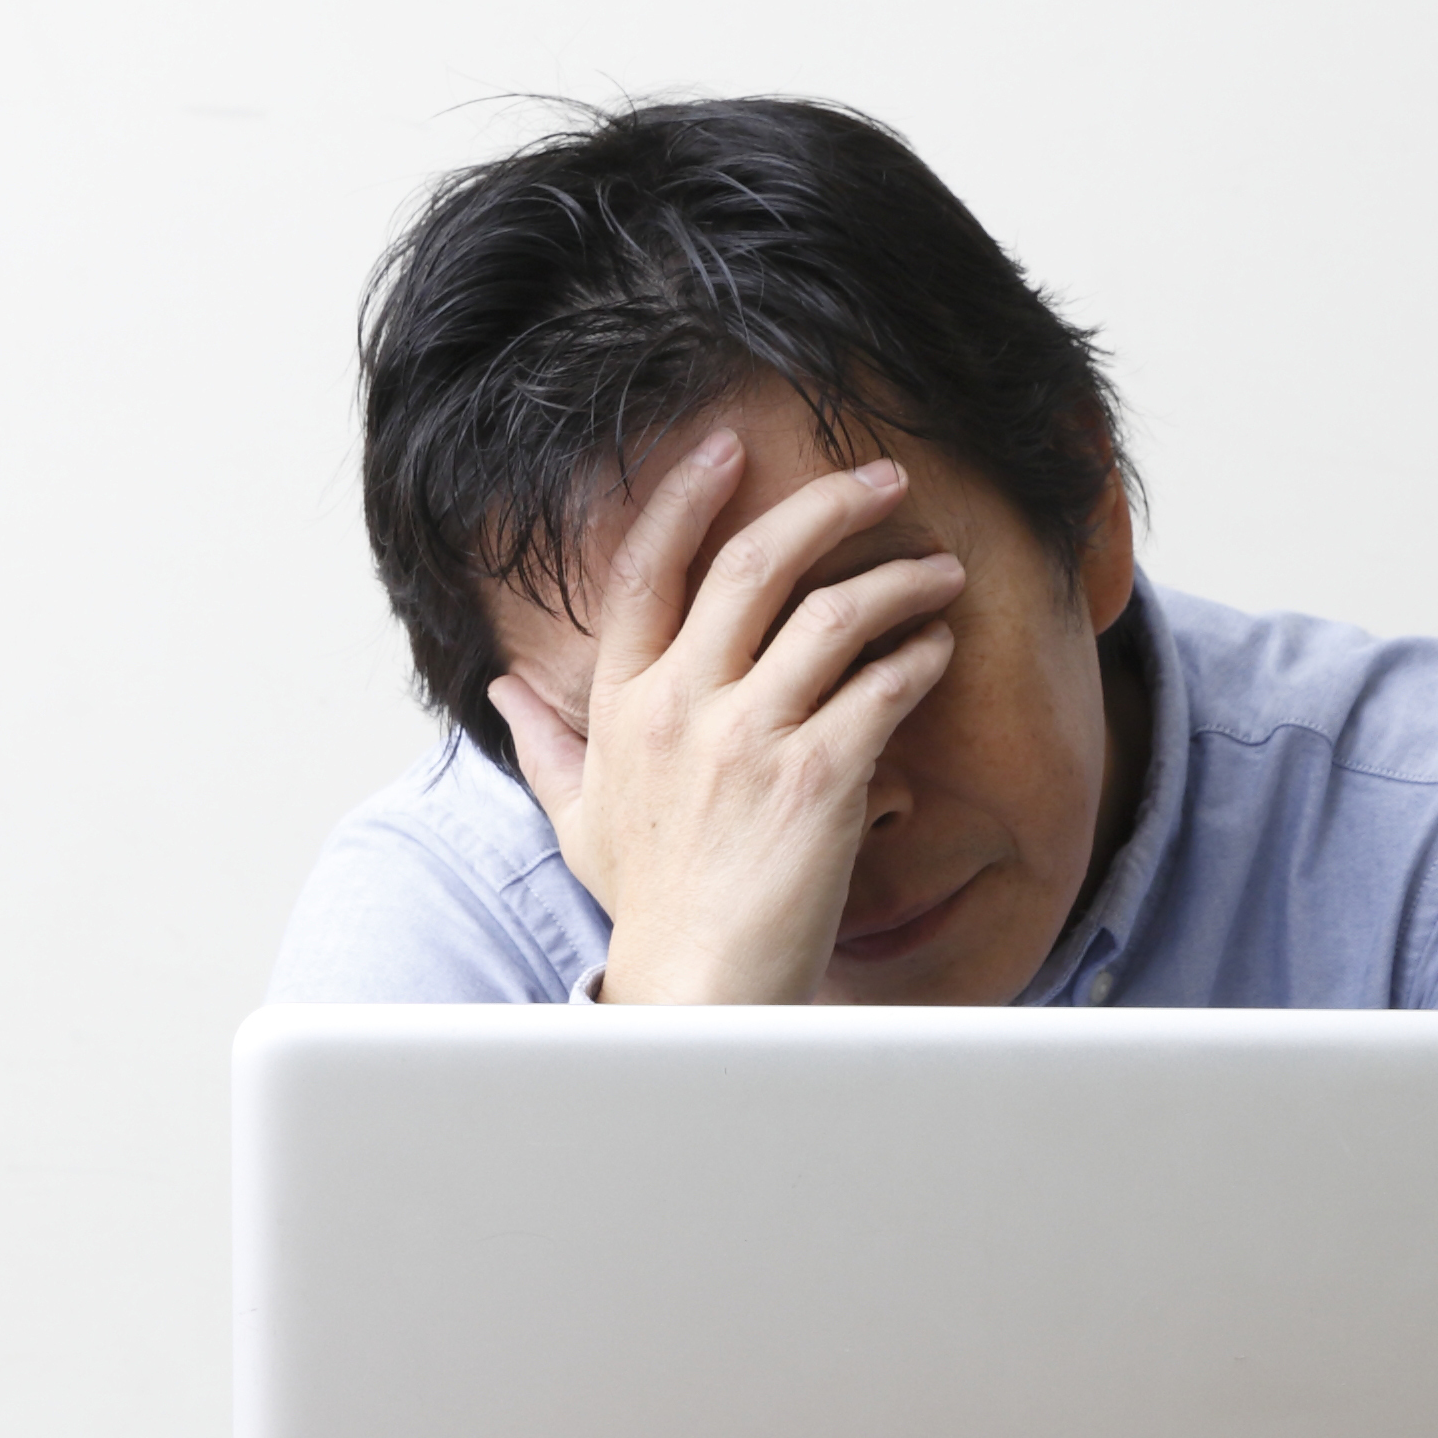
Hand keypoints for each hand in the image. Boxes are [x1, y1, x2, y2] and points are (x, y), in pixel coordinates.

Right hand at [492, 426, 965, 1003]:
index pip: (649, 568)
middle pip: (755, 563)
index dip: (688, 495)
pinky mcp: (818, 777)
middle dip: (828, 505)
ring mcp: (750, 739)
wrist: (702, 990)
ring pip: (834, 612)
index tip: (731, 447)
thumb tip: (500, 684)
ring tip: (938, 571)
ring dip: (899, 578)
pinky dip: (920, 652)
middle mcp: (681, 707)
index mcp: (623, 705)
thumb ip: (544, 742)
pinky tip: (938, 646)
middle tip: (885, 480)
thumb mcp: (578, 818)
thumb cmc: (650, 906)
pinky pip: (883, 683)